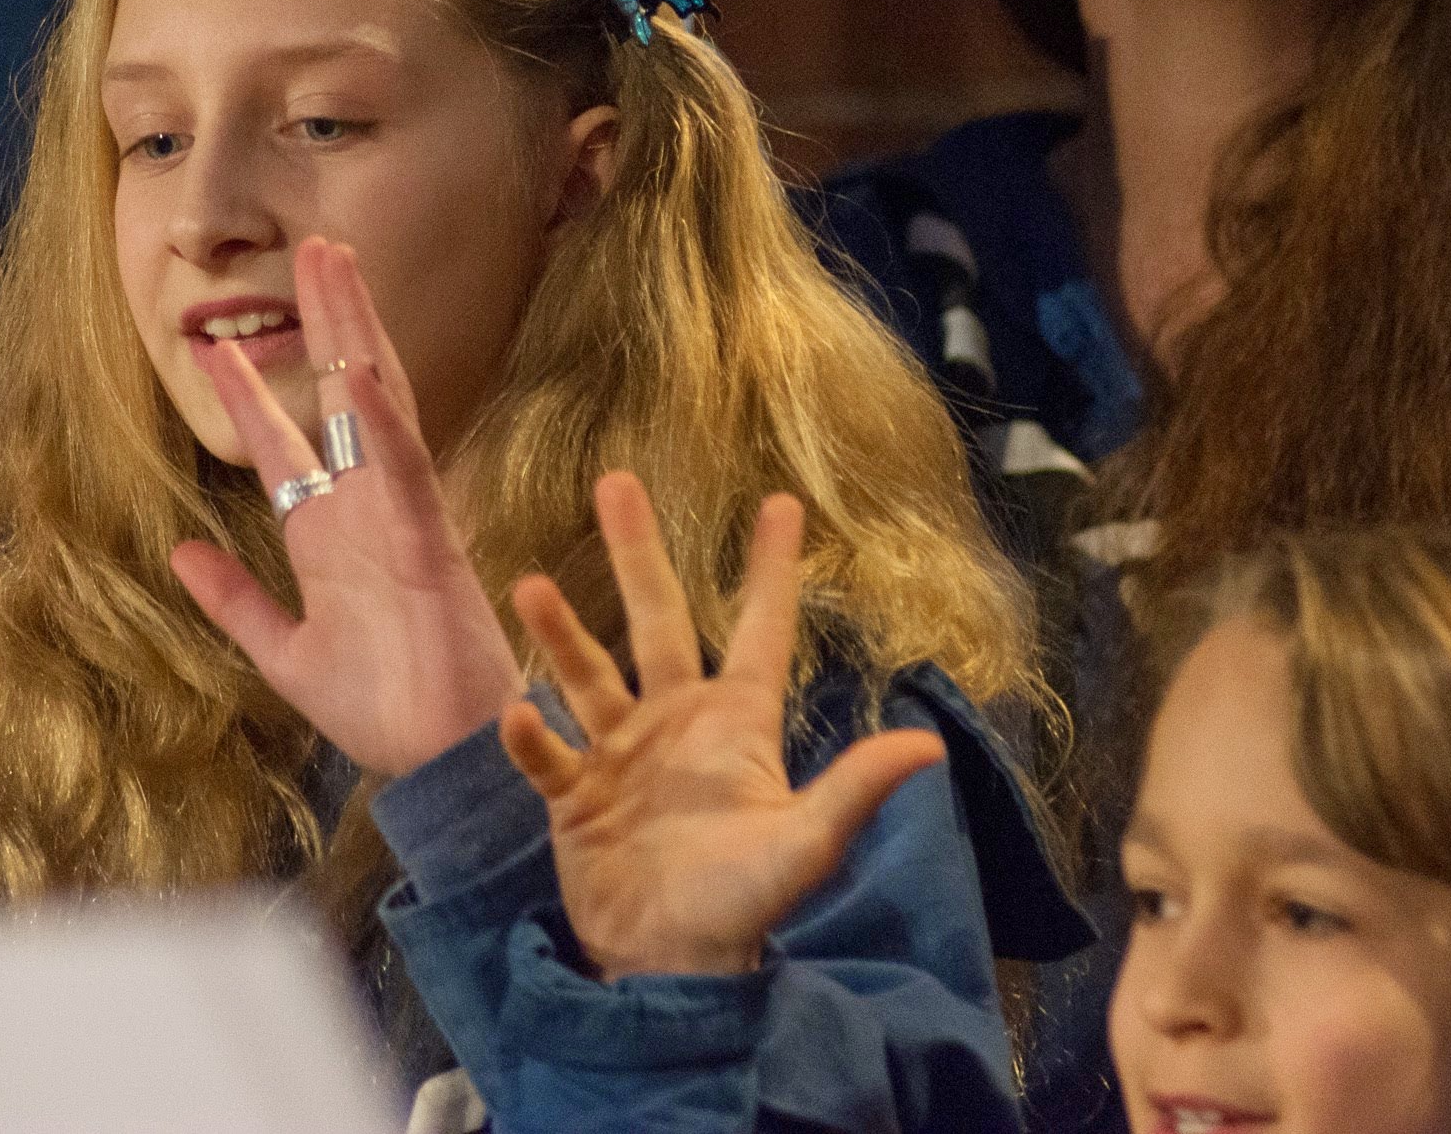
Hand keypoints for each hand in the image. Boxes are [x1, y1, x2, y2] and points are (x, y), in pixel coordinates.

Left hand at [168, 238, 523, 778]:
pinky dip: (384, 424)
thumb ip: (235, 601)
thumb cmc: (382, 709)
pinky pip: (406, 472)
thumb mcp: (283, 652)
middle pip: (344, 396)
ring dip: (357, 334)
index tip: (215, 343)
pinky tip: (362, 375)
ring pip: (379, 404)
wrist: (439, 762)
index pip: (287, 444)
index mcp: (331, 535)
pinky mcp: (431, 543)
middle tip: (310, 250)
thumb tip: (178, 553)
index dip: (251, 392)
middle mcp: (367, 510)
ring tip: (337, 264)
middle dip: (326, 323)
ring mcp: (401, 518)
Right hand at [502, 475, 940, 979]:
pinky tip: (520, 712)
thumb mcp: (806, 844)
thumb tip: (929, 747)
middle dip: (636, 552)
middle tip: (617, 479)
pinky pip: (550, 757)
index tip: (780, 503)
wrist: (672, 970)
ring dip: (562, 634)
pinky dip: (532, 737)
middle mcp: (675, 725)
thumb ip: (854, 789)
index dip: (769, 569)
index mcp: (736, 725)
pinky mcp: (577, 800)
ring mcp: (621, 758)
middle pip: (656, 621)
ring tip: (531, 586)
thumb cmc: (745, 906)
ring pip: (588, 676)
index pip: (758, 630)